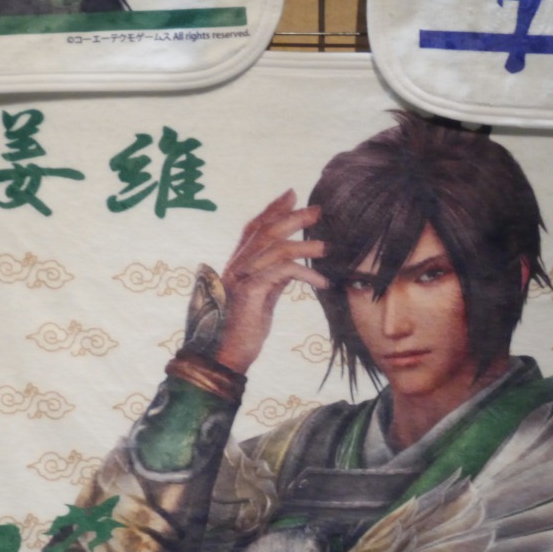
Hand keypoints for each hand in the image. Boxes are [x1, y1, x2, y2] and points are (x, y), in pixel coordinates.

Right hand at [214, 190, 328, 374]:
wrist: (226, 356)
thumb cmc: (244, 331)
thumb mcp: (262, 299)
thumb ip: (273, 278)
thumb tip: (292, 264)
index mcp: (238, 265)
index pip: (254, 228)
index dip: (271, 209)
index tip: (291, 194)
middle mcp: (236, 267)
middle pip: (265, 231)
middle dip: (292, 217)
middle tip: (317, 211)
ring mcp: (240, 279)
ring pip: (274, 249)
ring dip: (304, 246)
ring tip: (326, 248)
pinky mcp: (249, 293)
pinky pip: (281, 273)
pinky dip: (305, 274)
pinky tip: (322, 283)